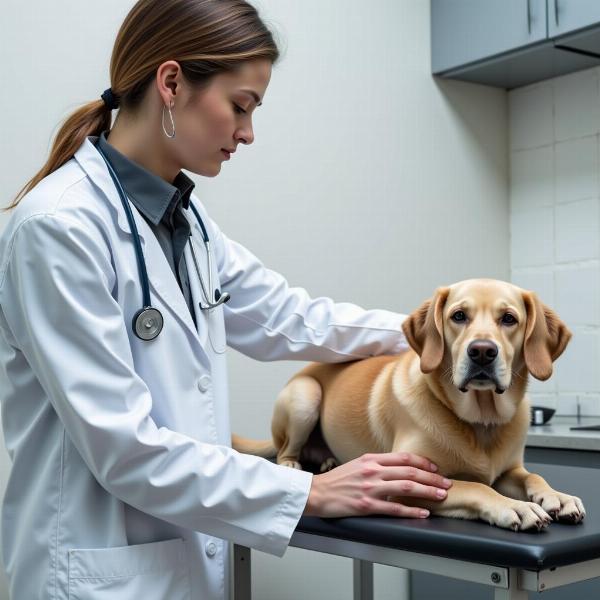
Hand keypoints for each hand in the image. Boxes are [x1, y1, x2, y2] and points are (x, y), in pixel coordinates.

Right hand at [303, 451, 451, 518]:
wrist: (315, 493)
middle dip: (432, 478)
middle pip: (410, 472)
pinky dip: (411, 511)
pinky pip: (393, 508)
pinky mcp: (366, 505)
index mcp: (371, 459)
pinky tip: (423, 513)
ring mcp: (370, 488)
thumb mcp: (357, 465)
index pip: (404, 458)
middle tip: (447, 483)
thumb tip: (396, 469)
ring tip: (441, 496)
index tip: (436, 469)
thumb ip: (376, 465)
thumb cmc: (336, 481)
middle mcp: (372, 471)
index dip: (423, 463)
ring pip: (406, 488)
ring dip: (427, 492)